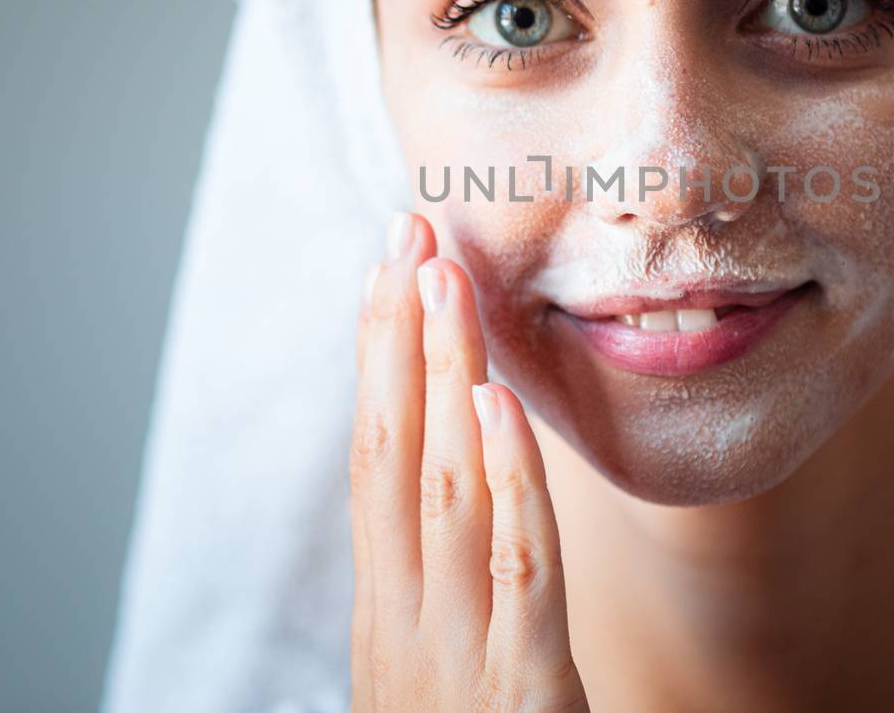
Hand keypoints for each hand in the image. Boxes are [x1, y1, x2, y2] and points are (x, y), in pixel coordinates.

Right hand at [349, 211, 588, 712]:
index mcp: (389, 614)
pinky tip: (495, 407)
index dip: (376, 358)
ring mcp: (451, 660)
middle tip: (405, 227)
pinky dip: (503, 483)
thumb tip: (462, 473)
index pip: (374, 463)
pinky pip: (511, 574)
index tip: (388, 265)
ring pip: (438, 493)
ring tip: (444, 277)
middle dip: (394, 336)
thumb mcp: (447, 667)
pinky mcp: (520, 698)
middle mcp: (403, 624)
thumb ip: (454, 579)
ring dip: (438, 376)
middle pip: (388, 455)